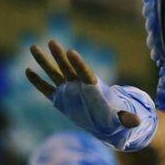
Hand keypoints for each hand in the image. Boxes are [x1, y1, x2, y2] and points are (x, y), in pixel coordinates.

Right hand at [25, 40, 157, 152]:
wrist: (106, 121)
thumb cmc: (114, 118)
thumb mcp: (121, 119)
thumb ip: (126, 118)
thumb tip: (137, 122)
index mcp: (93, 87)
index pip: (85, 73)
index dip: (79, 64)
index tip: (72, 52)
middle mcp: (79, 85)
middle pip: (68, 68)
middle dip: (60, 56)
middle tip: (52, 42)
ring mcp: (68, 90)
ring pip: (54, 74)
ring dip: (44, 62)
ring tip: (33, 46)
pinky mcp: (60, 98)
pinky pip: (47, 89)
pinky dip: (38, 82)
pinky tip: (28, 70)